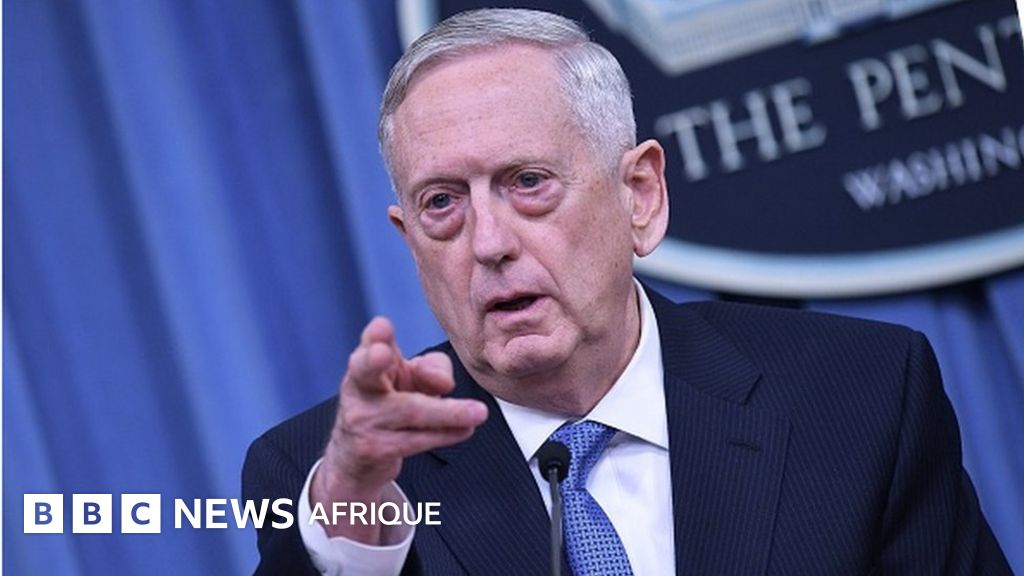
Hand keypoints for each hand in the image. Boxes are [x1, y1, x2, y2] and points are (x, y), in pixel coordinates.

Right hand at [310, 317, 487, 541]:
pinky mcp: (374, 450)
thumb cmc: (390, 405)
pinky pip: (416, 439)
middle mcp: (358, 388)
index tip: (382, 327)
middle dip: (373, 360)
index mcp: (367, 362)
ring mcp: (362, 420)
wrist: (358, 457)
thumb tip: (444, 384)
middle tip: (383, 353)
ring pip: (409, 411)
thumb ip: (431, 369)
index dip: (374, 336)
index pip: (369, 343)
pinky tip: (466, 429)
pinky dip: (446, 434)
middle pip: (365, 370)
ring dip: (448, 413)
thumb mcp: (411, 378)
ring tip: (479, 412)